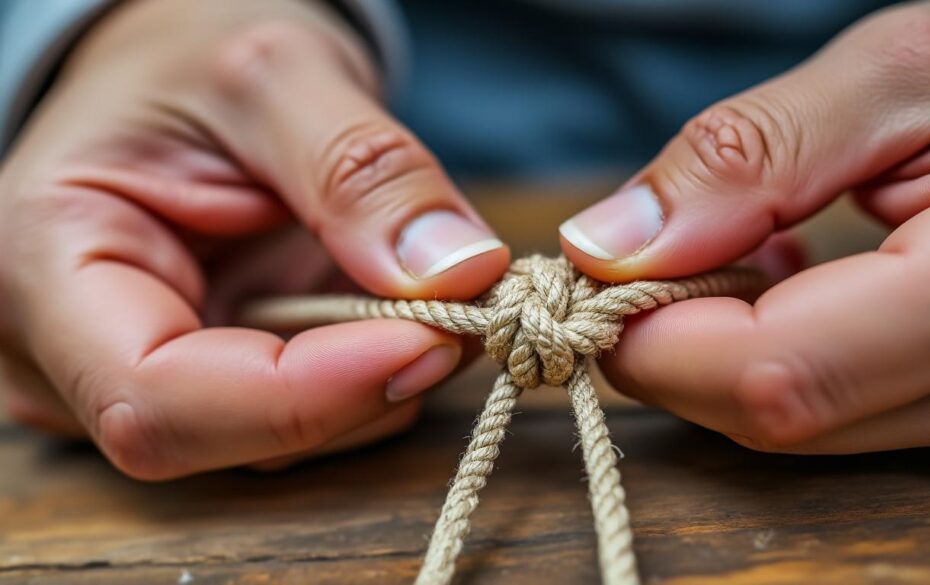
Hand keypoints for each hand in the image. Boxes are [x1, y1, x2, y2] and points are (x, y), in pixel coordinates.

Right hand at [0, 0, 508, 478]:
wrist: (180, 71)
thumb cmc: (191, 54)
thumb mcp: (272, 72)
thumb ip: (360, 169)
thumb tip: (459, 271)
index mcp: (44, 266)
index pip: (157, 398)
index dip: (306, 394)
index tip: (432, 337)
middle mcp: (70, 354)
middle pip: (227, 436)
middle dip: (361, 387)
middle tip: (465, 311)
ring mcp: (138, 379)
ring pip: (276, 441)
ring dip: (378, 382)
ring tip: (438, 297)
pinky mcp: (205, 383)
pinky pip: (299, 418)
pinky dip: (369, 376)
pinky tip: (400, 315)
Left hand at [559, 0, 929, 459]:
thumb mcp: (907, 68)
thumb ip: (752, 156)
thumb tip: (609, 244)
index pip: (770, 374)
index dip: (652, 336)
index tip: (595, 272)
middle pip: (772, 415)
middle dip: (676, 341)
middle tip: (659, 244)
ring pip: (800, 423)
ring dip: (728, 343)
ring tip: (756, 238)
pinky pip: (843, 411)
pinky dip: (781, 351)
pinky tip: (798, 273)